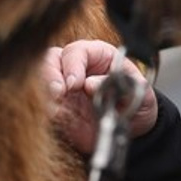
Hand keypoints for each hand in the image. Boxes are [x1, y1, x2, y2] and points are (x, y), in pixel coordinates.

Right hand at [42, 39, 158, 154]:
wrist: (136, 129)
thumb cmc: (138, 102)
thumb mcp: (139, 91)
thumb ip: (119, 84)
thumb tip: (90, 84)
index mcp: (97, 55)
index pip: (77, 51)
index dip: (73, 65)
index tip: (75, 83)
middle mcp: (76, 68)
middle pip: (51, 60)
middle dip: (50, 75)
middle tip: (58, 93)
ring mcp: (64, 88)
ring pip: (40, 81)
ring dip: (44, 94)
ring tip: (56, 110)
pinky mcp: (58, 109)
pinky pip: (43, 107)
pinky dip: (46, 113)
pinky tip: (58, 120)